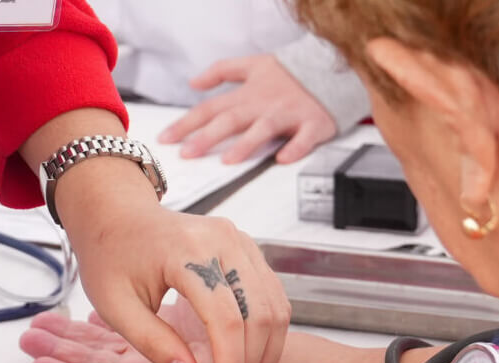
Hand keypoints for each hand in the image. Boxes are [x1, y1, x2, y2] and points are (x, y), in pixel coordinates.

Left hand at [19, 109, 290, 362]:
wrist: (116, 214)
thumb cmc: (110, 258)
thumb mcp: (116, 307)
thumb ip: (153, 344)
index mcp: (186, 252)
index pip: (226, 319)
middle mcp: (222, 241)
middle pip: (260, 314)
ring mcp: (239, 241)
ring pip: (274, 307)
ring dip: (264, 352)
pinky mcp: (246, 248)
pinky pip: (271, 296)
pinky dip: (265, 333)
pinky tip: (243, 358)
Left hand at [159, 54, 338, 164]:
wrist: (331, 69)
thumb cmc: (290, 73)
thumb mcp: (253, 64)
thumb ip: (222, 71)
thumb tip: (193, 82)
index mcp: (247, 94)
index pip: (210, 109)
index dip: (186, 123)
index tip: (166, 139)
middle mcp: (263, 104)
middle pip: (231, 120)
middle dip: (207, 137)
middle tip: (187, 154)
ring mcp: (288, 114)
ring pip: (264, 129)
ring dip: (246, 145)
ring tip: (227, 161)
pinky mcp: (313, 124)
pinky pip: (304, 138)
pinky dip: (295, 148)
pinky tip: (282, 159)